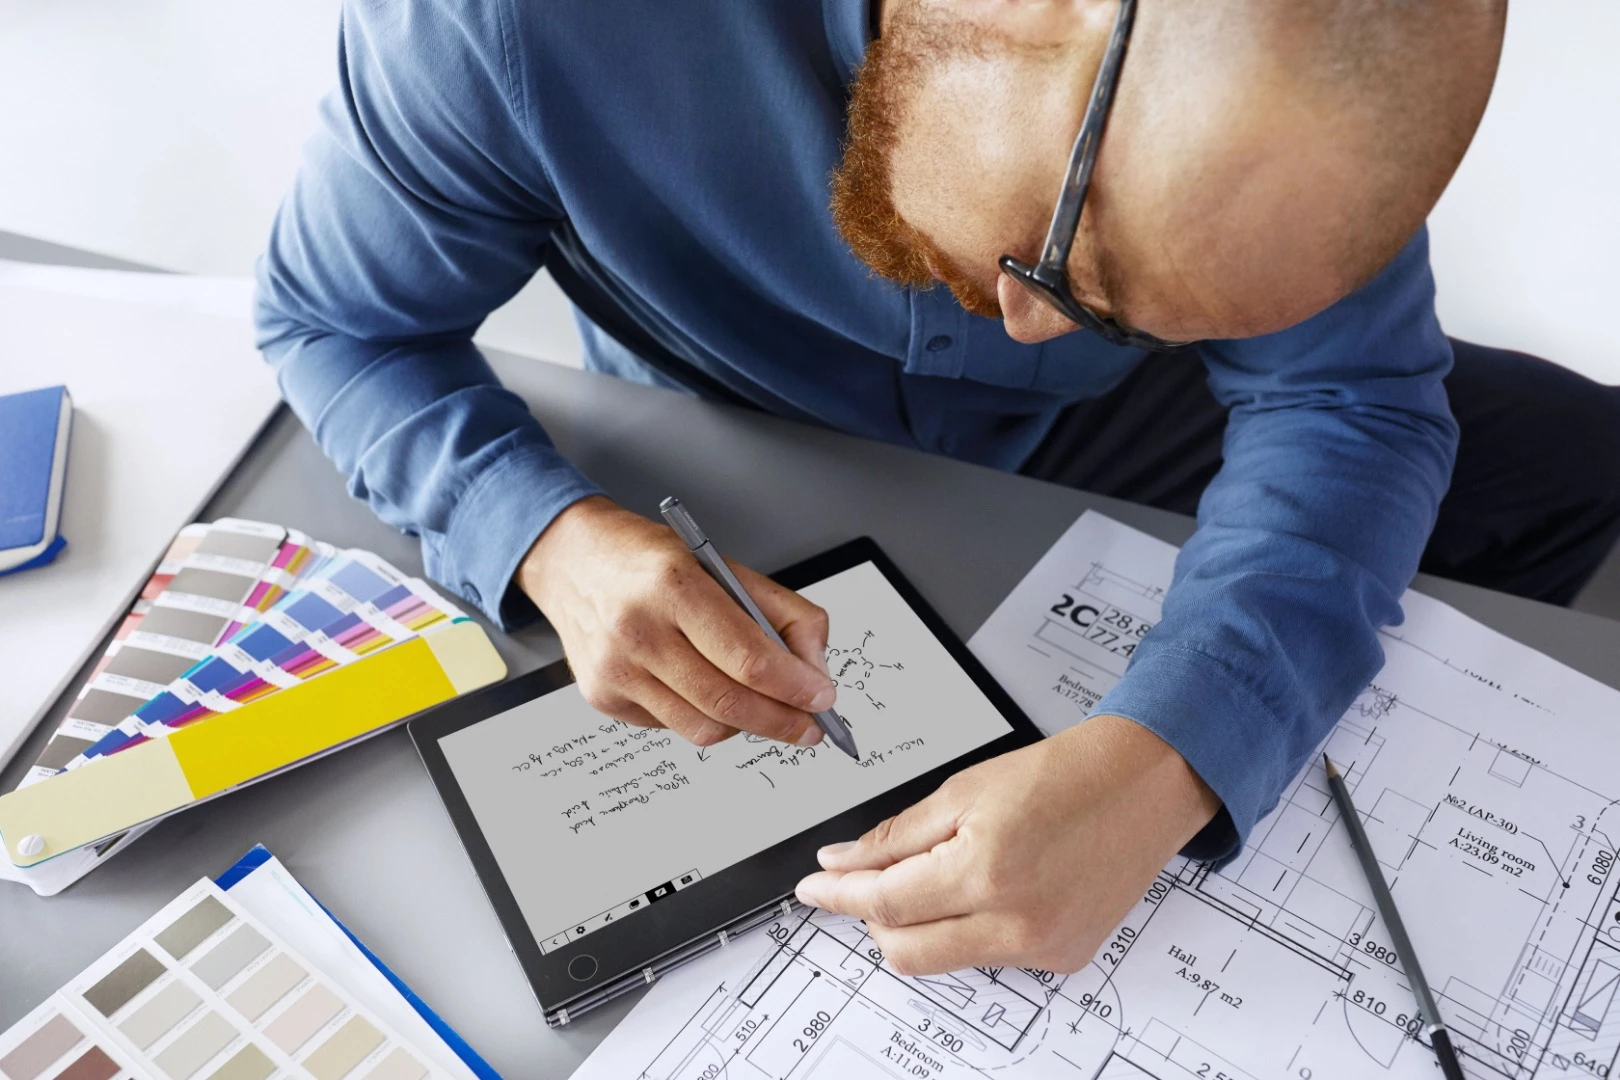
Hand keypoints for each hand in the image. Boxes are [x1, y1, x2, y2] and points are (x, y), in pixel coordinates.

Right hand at [518, 496, 836, 746]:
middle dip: (783, 722)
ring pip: (704, 727)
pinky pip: (673, 726)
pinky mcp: (603, 698)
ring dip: (746, 726)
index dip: (795, 686)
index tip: (823, 698)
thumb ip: (781, 613)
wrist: (571, 560)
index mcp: (674, 586)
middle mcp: (638, 630)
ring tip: (764, 709)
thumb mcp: (722, 564)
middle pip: (729, 702)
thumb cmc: (649, 561)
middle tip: (810, 728)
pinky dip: (703, 716)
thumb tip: (814, 669)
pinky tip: (703, 688)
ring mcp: (615, 670)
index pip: (749, 657)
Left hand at [795, 714, 1219, 974]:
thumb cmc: (1065, 775)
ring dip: (919, 925)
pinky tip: (984, 889)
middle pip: (905, 951)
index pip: (884, 903)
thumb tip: (841, 862)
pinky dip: (968, 929)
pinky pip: (989, 957)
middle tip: (863, 883)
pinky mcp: (1063, 958)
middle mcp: (1016, 922)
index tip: (812, 889)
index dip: (838, 896)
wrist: (1142, 784)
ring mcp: (1043, 948)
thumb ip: (896, 836)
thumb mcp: (964, 790)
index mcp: (985, 871)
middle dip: (872, 918)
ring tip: (934, 875)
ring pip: (944, 959)